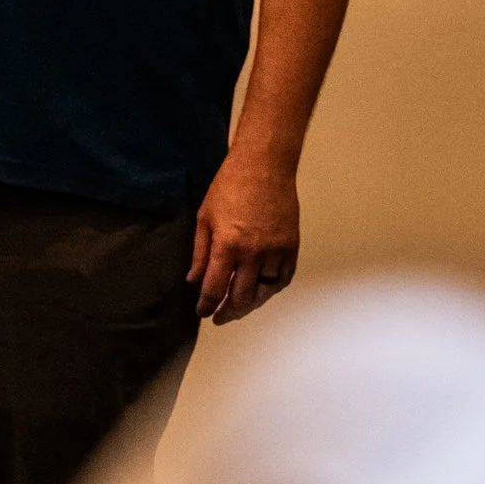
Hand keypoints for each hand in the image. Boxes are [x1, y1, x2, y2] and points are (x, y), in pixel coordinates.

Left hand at [190, 152, 299, 323]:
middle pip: (241, 298)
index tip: (202, 312)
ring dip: (251, 304)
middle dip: (228, 312)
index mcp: (227, 245)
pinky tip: (262, 291)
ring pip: (265, 292)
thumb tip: (193, 280)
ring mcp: (275, 251)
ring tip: (239, 306)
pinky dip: (272, 289)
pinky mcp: (291, 246)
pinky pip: (283, 278)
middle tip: (220, 317)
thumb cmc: (229, 186)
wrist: (264, 166)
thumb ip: (200, 253)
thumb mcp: (205, 217)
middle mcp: (253, 253)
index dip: (207, 305)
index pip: (215, 289)